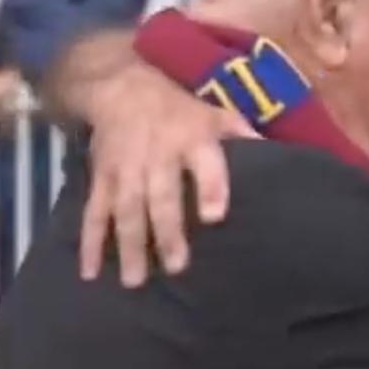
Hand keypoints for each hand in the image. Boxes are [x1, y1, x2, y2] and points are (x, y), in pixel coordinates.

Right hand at [80, 62, 258, 286]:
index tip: (214, 217)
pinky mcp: (102, 178)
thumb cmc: (178, 109)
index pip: (205, 164)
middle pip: (162, 197)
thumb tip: (278, 154)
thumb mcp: (213, 113)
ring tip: (135, 280)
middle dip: (168, 231)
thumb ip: (242, 134)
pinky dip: (90, 242)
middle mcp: (158, 156)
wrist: (119, 88)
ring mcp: (126, 169)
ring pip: (127, 210)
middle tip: (177, 266)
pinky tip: (89, 271)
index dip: (210, 188)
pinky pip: (94, 212)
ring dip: (130, 245)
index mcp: (192, 139)